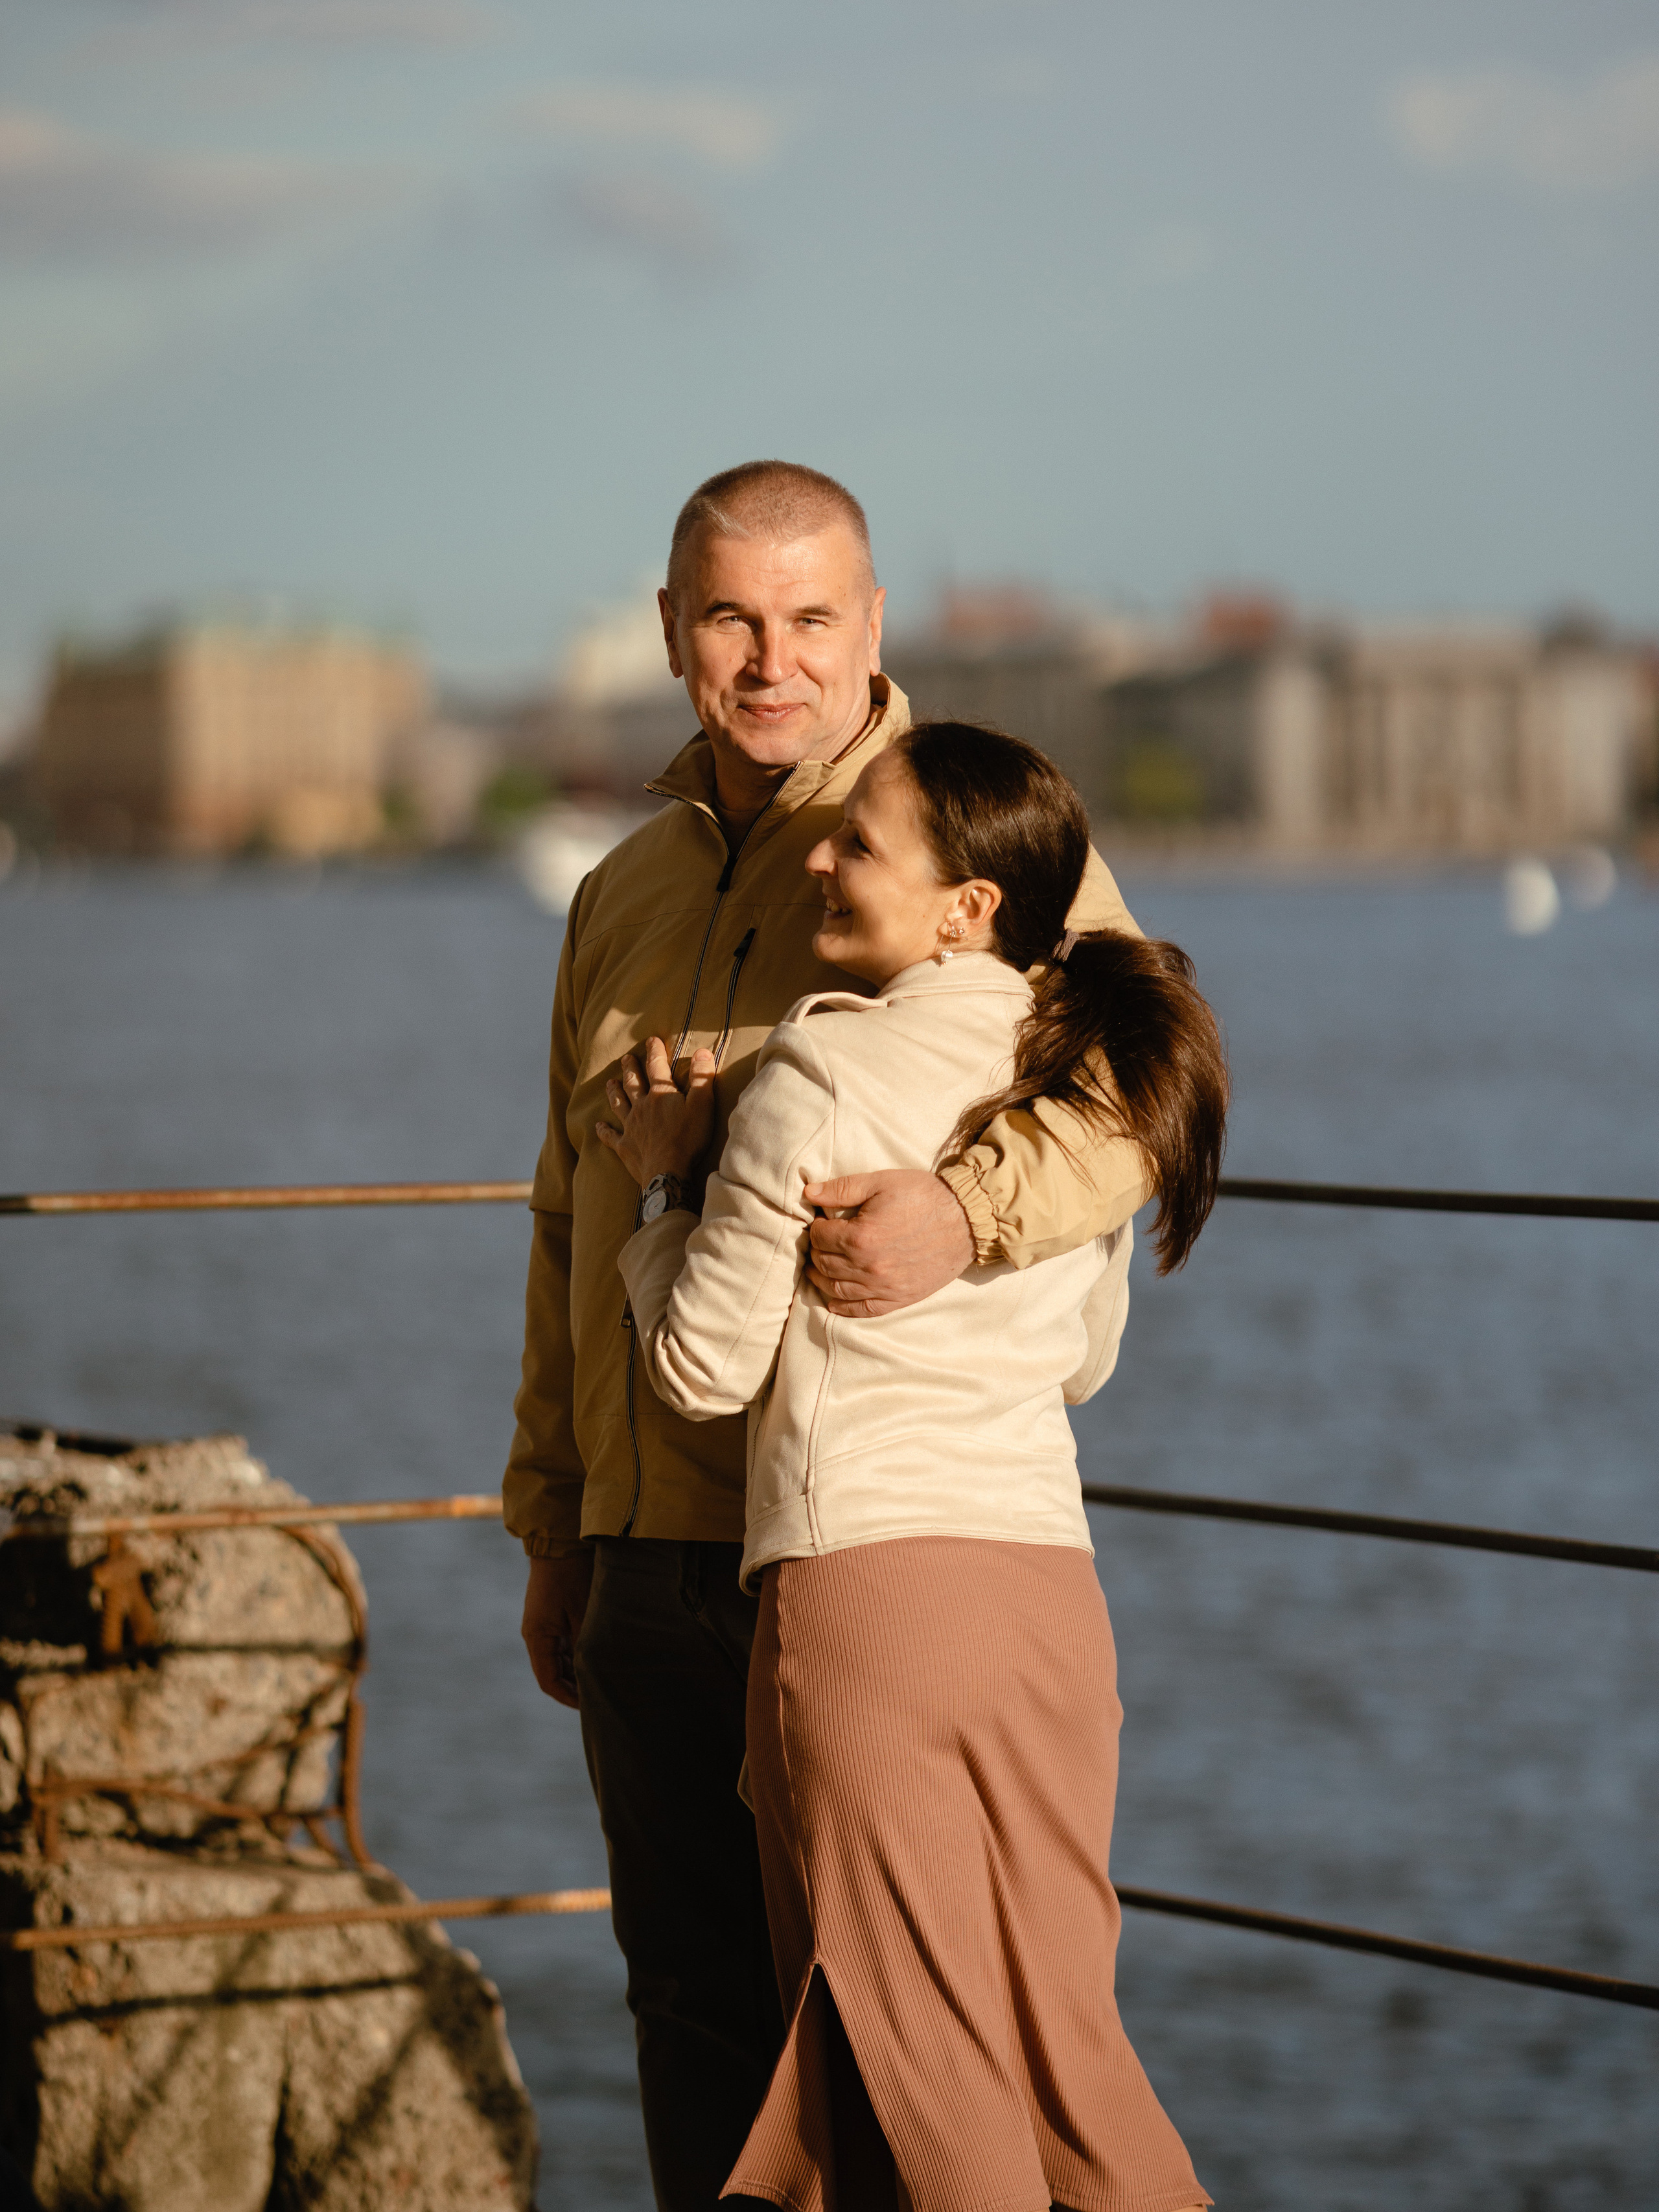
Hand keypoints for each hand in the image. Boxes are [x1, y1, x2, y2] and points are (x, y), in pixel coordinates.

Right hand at [522, 1551, 594, 1708]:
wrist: (560, 1541)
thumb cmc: (572, 1575)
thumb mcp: (583, 1613)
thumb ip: (585, 1645)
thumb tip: (594, 1673)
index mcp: (537, 1637)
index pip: (549, 1681)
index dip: (568, 1697)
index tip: (589, 1706)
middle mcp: (535, 1634)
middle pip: (552, 1672)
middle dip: (574, 1687)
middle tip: (599, 1696)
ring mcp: (542, 1624)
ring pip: (558, 1659)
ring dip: (575, 1671)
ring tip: (601, 1679)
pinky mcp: (551, 1614)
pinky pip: (561, 1644)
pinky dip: (576, 1655)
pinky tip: (594, 1657)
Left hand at [594, 1038, 716, 1188]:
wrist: (667, 1171)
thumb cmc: (688, 1138)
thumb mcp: (702, 1105)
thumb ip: (702, 1078)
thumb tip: (702, 1051)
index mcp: (660, 1094)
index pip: (656, 1067)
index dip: (654, 1052)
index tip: (651, 1040)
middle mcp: (641, 1106)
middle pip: (633, 1083)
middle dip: (629, 1068)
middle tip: (625, 1058)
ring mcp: (630, 1126)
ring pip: (618, 1104)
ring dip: (614, 1093)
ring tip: (610, 1083)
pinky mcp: (624, 1146)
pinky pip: (610, 1136)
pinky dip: (603, 1130)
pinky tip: (598, 1126)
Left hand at [804, 1169, 974, 1317]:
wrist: (966, 1219)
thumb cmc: (924, 1196)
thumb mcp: (882, 1182)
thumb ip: (842, 1189)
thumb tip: (808, 1193)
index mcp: (860, 1236)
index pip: (819, 1238)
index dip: (816, 1228)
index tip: (822, 1223)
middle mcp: (868, 1267)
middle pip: (824, 1264)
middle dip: (817, 1252)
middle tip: (821, 1243)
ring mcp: (883, 1287)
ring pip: (836, 1290)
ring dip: (821, 1279)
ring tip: (820, 1268)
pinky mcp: (899, 1299)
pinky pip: (862, 1310)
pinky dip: (842, 1307)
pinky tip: (834, 1300)